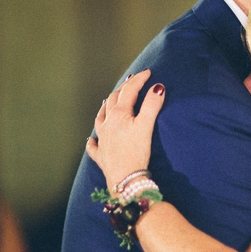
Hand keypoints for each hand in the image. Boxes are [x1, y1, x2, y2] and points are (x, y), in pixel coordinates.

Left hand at [86, 69, 164, 186]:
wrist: (124, 178)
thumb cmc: (136, 152)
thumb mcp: (147, 126)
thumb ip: (152, 105)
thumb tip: (158, 87)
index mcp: (119, 115)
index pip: (129, 91)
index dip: (139, 80)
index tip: (148, 72)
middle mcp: (107, 124)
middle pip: (113, 100)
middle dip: (123, 88)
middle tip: (132, 81)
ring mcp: (102, 139)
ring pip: (100, 117)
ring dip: (105, 106)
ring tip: (109, 100)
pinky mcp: (101, 155)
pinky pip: (94, 144)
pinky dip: (93, 138)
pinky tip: (92, 138)